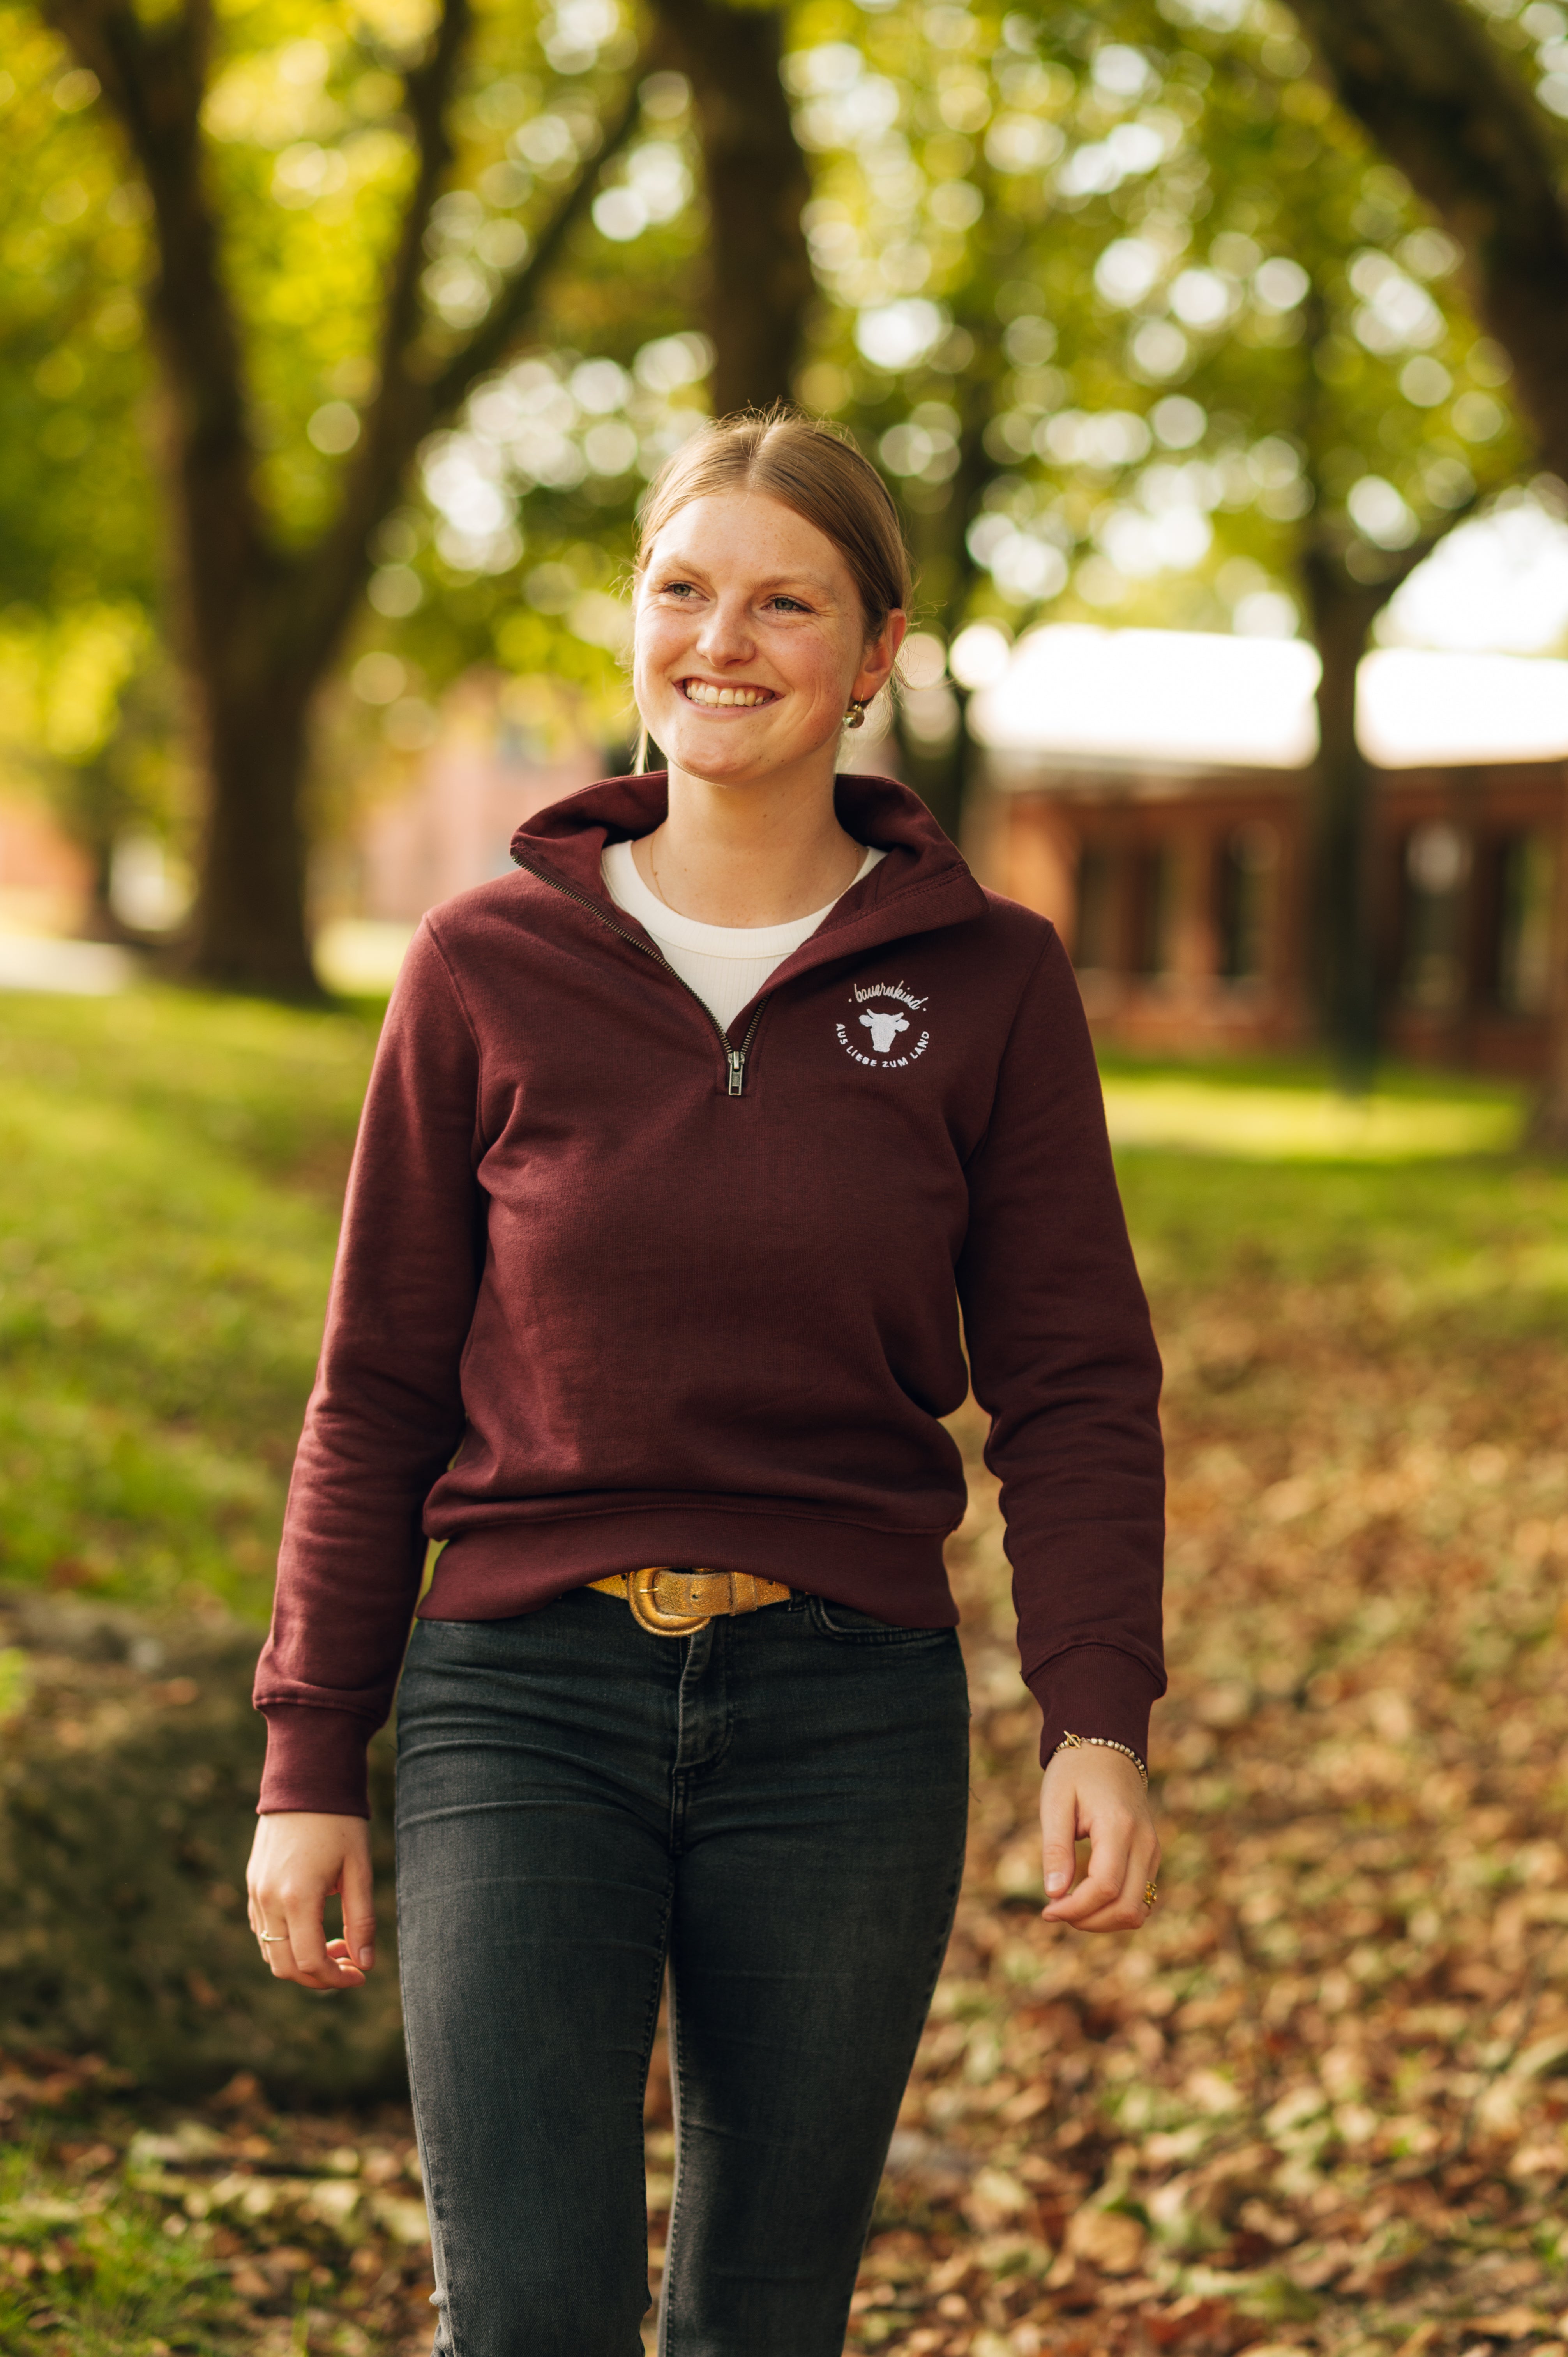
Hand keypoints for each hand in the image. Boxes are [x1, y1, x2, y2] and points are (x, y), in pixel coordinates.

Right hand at [246, 1813, 374, 1991]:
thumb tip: (365, 1964)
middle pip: (285, 1967)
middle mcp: (268, 1899)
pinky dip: (285, 1941)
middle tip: (349, 1964)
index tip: (360, 1975)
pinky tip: (314, 1926)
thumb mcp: (358, 1869)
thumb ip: (361, 1920)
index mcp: (298, 1897)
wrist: (306, 1780)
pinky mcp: (252, 1884)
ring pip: (270, 1952)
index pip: (309, 1963)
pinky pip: (262, 1929)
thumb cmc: (340, 1822)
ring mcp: (255, 1892)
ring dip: (301, 1960)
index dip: (336, 1979)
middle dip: (318, 1977)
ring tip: (336, 1942)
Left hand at [1038, 1746, 1159, 1931]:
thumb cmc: (1075, 1773)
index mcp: (1119, 1827)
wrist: (1107, 1750)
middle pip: (1127, 1908)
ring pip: (1138, 1910)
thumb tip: (1053, 1894)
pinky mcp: (1151, 1857)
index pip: (1105, 1887)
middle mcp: (1144, 1843)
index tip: (1047, 1910)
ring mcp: (1152, 1851)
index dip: (1076, 1908)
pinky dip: (1115, 1910)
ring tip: (1070, 1906)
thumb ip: (1056, 1849)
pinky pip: (1141, 1899)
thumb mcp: (1055, 1803)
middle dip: (1088, 1921)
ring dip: (1103, 1921)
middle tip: (1054, 1910)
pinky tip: (1088, 1900)